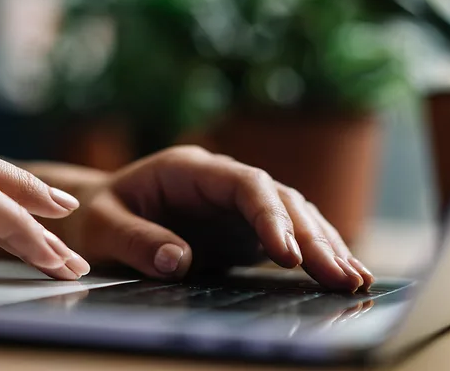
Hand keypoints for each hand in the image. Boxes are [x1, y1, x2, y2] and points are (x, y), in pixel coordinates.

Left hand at [50, 146, 373, 291]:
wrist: (98, 214)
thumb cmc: (96, 216)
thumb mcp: (102, 227)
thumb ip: (136, 240)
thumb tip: (178, 261)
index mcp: (189, 169)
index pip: (243, 183)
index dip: (269, 214)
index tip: (287, 253)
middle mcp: (220, 181)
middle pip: (278, 198)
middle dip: (311, 235)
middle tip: (339, 275)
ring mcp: (235, 204)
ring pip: (292, 214)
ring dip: (323, 244)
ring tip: (353, 279)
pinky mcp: (241, 228)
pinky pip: (287, 236)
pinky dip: (313, 253)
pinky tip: (341, 273)